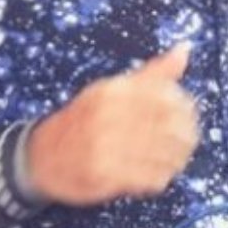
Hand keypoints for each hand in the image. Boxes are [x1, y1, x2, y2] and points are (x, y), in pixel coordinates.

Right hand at [26, 43, 199, 205]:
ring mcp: (104, 147)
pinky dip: (161, 177)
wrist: (39, 157)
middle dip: (186, 135)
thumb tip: (184, 49)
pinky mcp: (104, 176)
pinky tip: (159, 173)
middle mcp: (108, 116)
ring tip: (175, 158)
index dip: (186, 108)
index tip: (188, 115)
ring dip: (176, 158)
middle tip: (187, 140)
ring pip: (163, 154)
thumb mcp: (113, 88)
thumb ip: (152, 72)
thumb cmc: (83, 120)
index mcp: (112, 91)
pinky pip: (150, 178)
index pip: (167, 96)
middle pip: (169, 126)